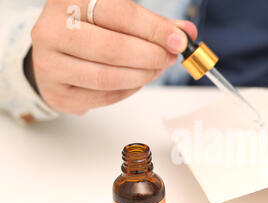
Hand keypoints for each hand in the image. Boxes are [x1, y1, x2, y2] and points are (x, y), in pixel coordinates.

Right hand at [30, 0, 196, 114]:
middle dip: (150, 56)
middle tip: (168, 58)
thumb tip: (186, 33)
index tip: (179, 41)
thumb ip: (151, 24)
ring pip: (108, 77)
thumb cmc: (88, 31)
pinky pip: (103, 97)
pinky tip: (135, 81)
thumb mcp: (116, 18)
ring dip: (141, 76)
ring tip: (155, 69)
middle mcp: (52, 30)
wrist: (53, 53)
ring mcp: (50, 65)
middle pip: (113, 48)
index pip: (119, 14)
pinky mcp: (57, 93)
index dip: (154, 30)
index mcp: (68, 1)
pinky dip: (127, 91)